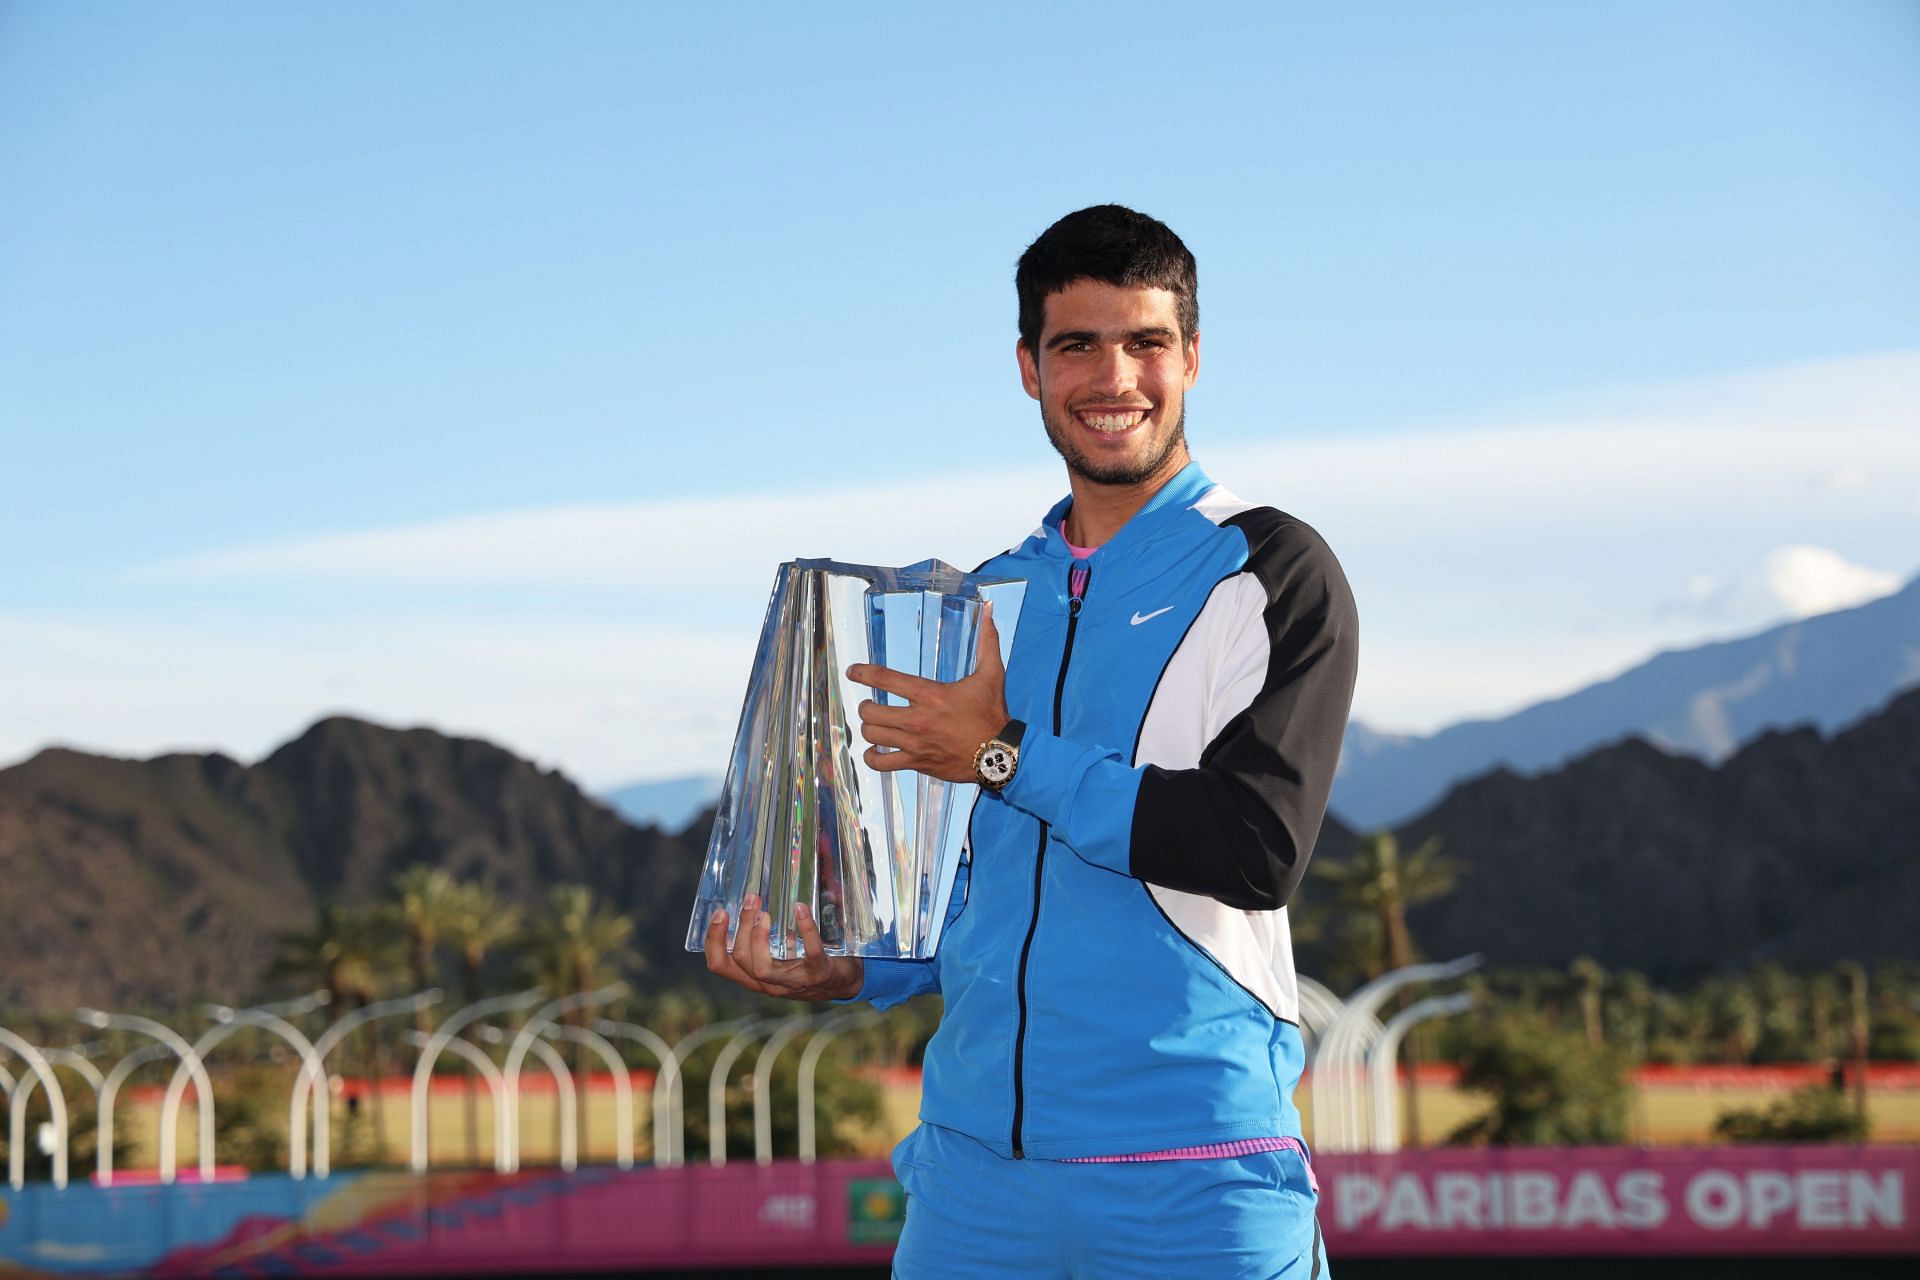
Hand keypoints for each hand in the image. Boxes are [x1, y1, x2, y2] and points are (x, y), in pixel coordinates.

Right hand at [703, 895, 864, 1001]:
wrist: (842, 984)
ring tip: (766, 912)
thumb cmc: (803, 964)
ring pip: (762, 967)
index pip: (720, 965)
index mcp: (753, 976)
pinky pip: (809, 953)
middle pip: (741, 960)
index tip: (720, 913)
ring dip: (760, 936)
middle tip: (751, 900)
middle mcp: (768, 983)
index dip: (713, 940)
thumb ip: (760, 938)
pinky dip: (805, 930)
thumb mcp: (776, 955)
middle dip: (742, 928)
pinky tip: (801, 909)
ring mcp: (792, 981)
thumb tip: (748, 898)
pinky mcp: (818, 974)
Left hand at [851, 603, 1008, 783]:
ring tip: (875, 725)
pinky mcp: (917, 763)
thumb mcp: (991, 674)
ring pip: (872, 735)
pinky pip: (881, 764)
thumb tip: (991, 609)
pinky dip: (872, 757)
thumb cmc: (992, 713)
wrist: (1000, 754)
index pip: (885, 679)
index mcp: (930, 695)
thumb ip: (987, 642)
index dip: (863, 673)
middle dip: (866, 706)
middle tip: (871, 705)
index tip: (852, 671)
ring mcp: (916, 744)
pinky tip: (876, 752)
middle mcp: (918, 720)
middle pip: (870, 711)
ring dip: (869, 728)